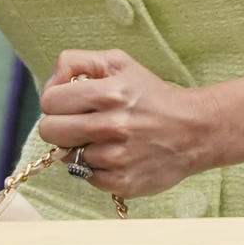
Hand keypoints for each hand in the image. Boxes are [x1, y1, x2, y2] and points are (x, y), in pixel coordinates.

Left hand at [37, 49, 218, 198]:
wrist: (193, 130)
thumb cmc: (151, 94)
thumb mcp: (119, 63)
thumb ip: (77, 62)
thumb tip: (51, 82)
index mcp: (110, 92)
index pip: (50, 100)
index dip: (55, 100)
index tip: (68, 102)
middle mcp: (113, 125)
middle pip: (50, 131)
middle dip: (59, 125)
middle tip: (78, 122)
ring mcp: (117, 158)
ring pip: (68, 155)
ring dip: (81, 147)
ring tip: (105, 138)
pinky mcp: (122, 183)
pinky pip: (86, 176)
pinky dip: (95, 167)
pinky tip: (114, 154)